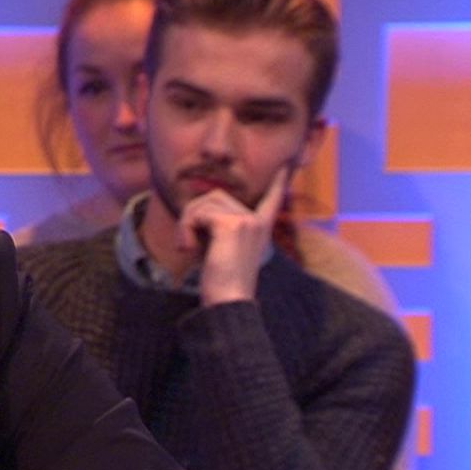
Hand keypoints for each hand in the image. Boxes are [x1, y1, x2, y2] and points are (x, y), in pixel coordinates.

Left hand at [179, 165, 289, 305]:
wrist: (228, 303)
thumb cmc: (221, 283)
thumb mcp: (221, 249)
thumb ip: (218, 227)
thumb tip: (199, 208)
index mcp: (260, 228)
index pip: (271, 199)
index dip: (278, 182)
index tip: (286, 166)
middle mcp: (257, 221)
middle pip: (214, 196)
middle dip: (193, 215)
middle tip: (186, 242)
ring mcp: (247, 220)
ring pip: (203, 202)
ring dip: (186, 223)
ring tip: (186, 246)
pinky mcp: (232, 224)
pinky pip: (198, 213)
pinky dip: (185, 229)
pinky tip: (188, 248)